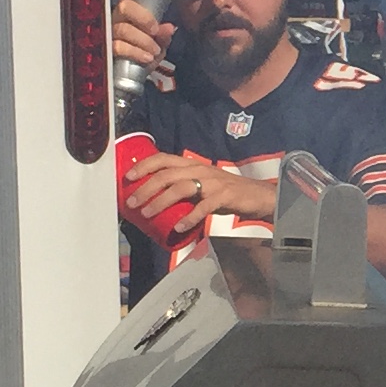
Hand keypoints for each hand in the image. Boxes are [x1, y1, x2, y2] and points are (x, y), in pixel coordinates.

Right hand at [111, 0, 178, 84]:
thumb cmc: (144, 53)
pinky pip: (119, 46)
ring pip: (123, 29)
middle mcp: (117, 17)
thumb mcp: (158, 43)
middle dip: (143, 17)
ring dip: (143, 40)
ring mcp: (110, 32)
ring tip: (154, 51)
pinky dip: (136, 52)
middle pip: (125, 6)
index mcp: (130, 11)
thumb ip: (163, 34)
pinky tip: (146, 57)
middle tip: (155, 30)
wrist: (134, 78)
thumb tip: (168, 28)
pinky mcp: (107, 49)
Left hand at [120, 149, 270, 226]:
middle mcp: (200, 169)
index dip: (144, 166)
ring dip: (161, 201)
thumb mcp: (202, 184)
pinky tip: (179, 227)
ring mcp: (212, 182)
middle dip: (146, 188)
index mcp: (192, 165)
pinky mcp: (224, 196)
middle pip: (167, 175)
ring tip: (147, 213)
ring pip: (181, 188)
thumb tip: (155, 200)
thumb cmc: (226, 192)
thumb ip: (183, 188)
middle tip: (132, 202)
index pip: (163, 159)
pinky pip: (203, 207)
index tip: (129, 177)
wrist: (257, 196)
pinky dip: (189, 218)